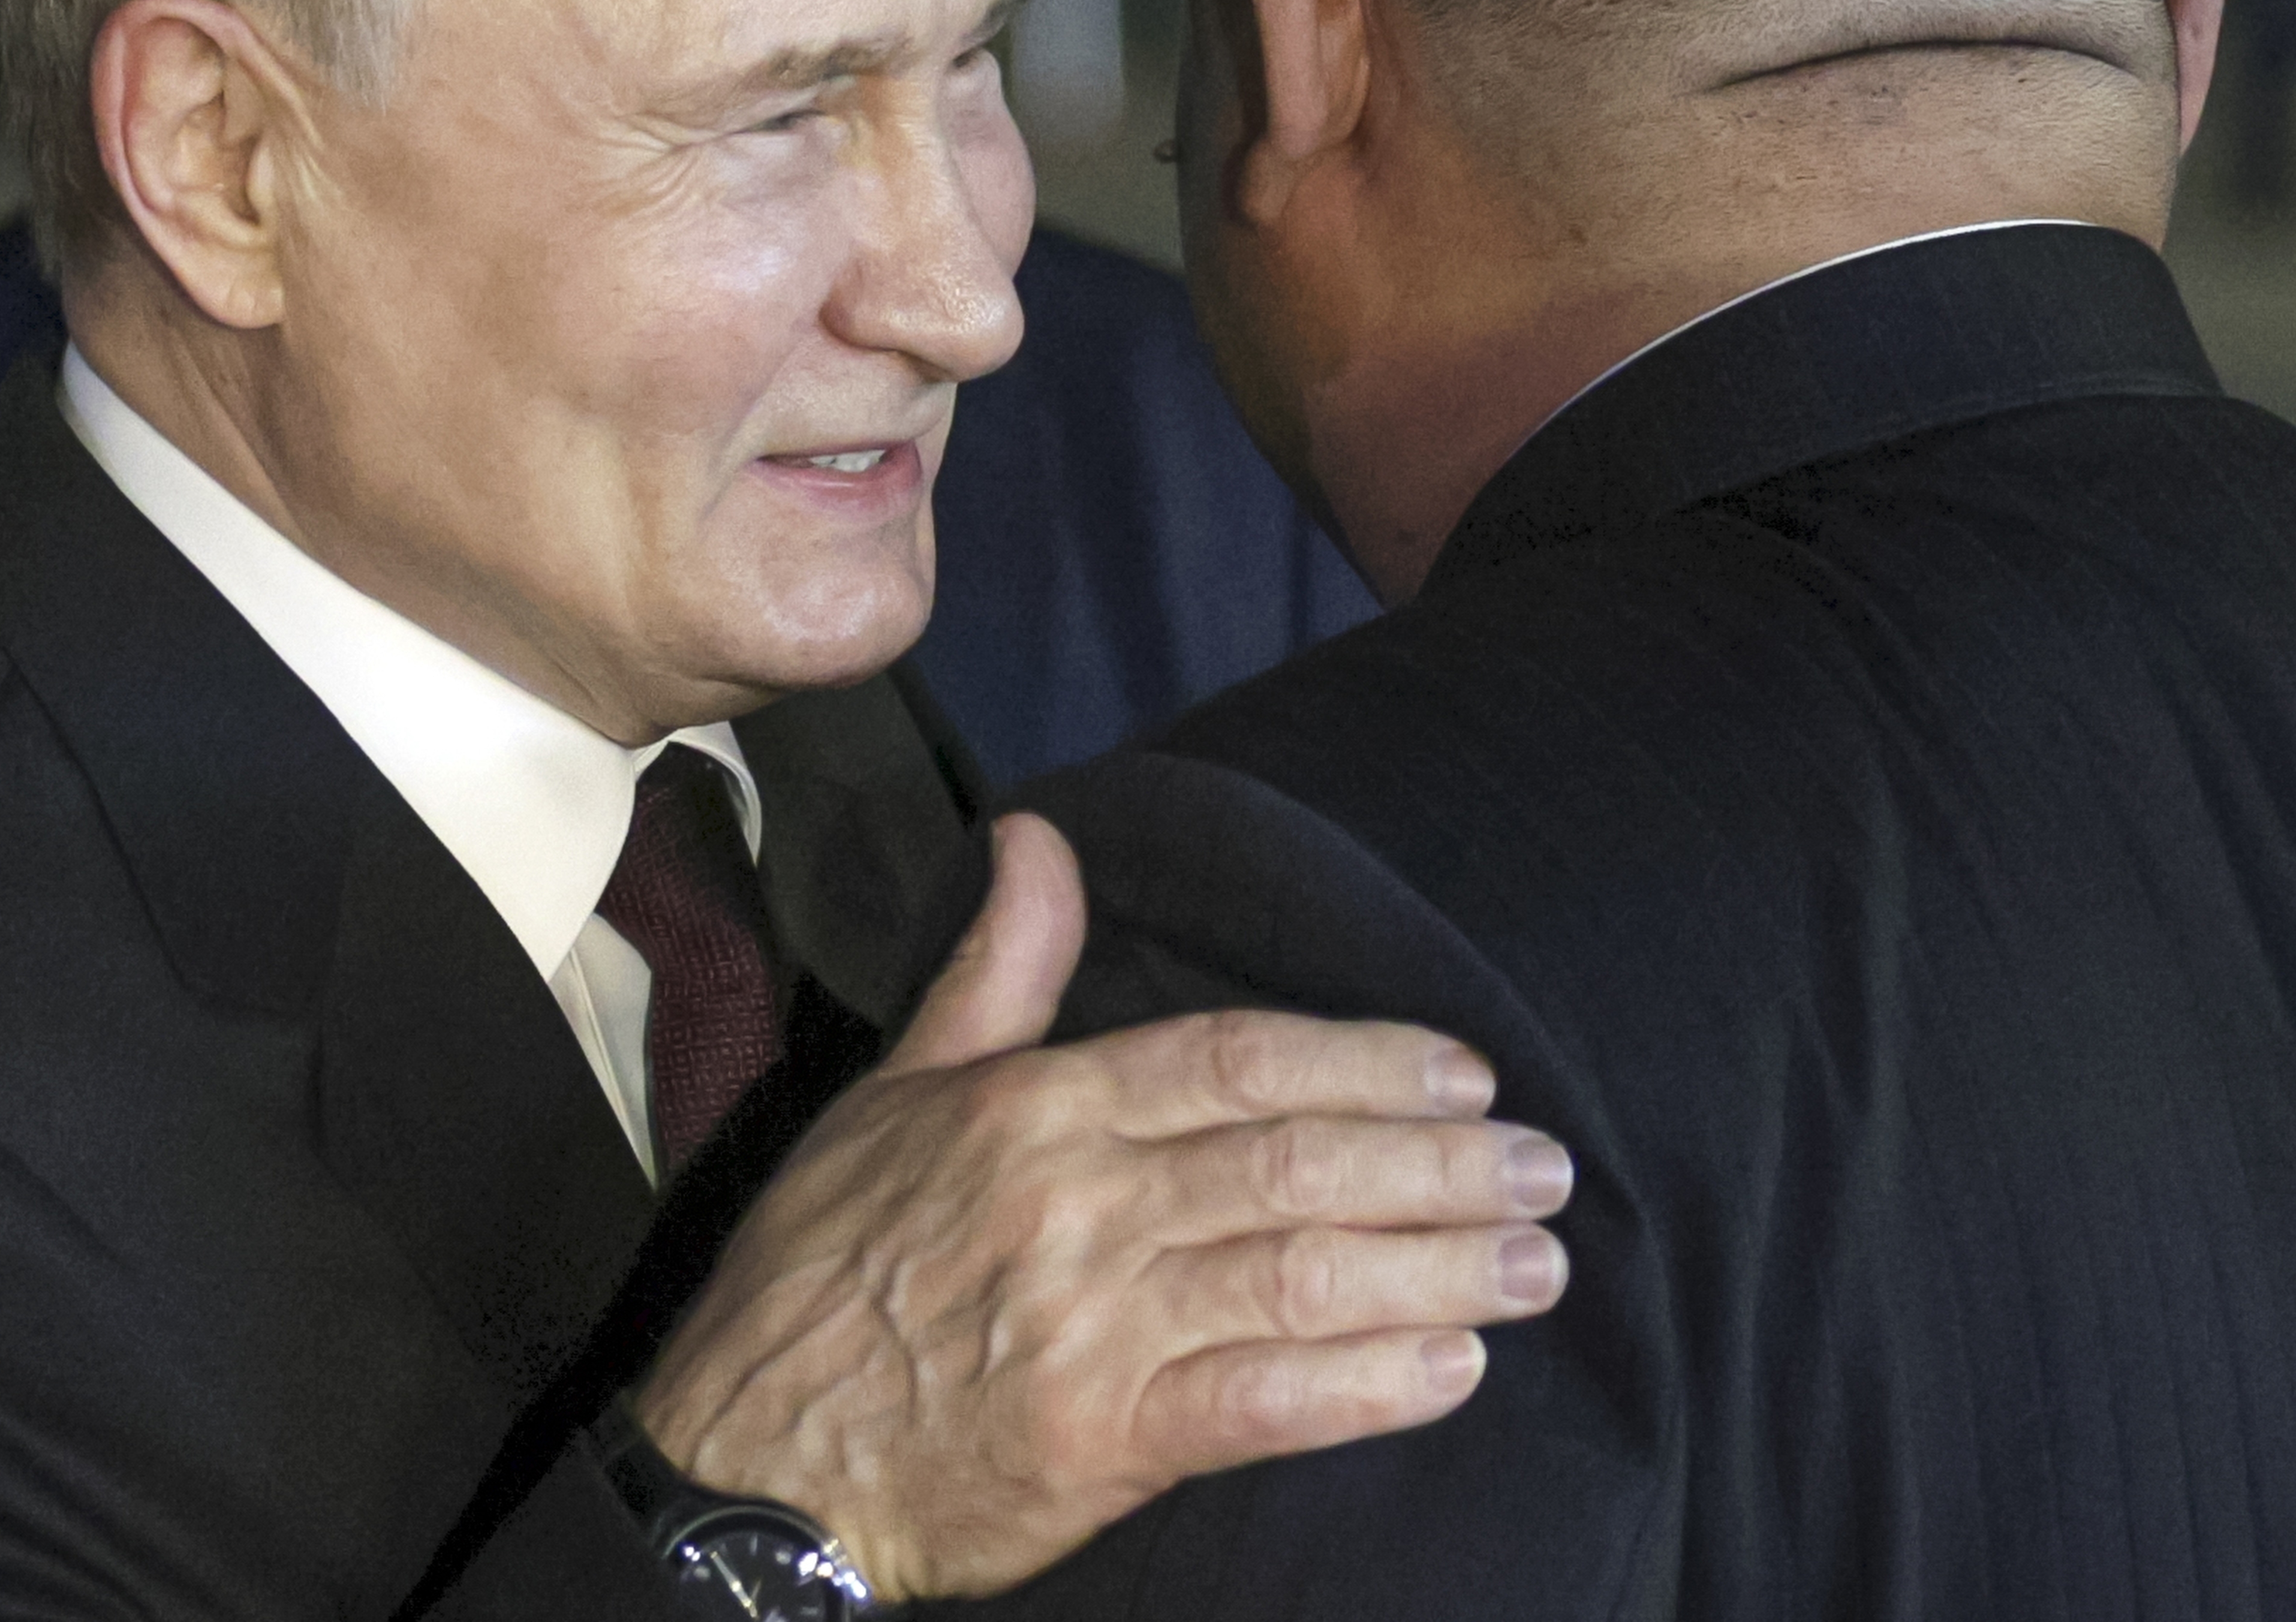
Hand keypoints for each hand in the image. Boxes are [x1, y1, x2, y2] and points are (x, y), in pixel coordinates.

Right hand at [631, 811, 1575, 1600]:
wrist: (747, 1458)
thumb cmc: (824, 1270)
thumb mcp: (893, 1093)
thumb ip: (996, 971)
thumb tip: (1039, 837)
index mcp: (1035, 1109)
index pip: (1236, 1060)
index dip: (1367, 1062)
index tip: (1466, 1072)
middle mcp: (1075, 1203)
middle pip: (1295, 1162)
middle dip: (1440, 1163)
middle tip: (1548, 1166)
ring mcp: (1092, 1324)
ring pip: (1301, 1275)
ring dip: (1438, 1267)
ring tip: (1536, 1262)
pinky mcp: (1101, 1442)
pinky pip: (1266, 1403)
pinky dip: (1369, 1384)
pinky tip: (1452, 1369)